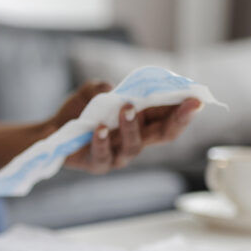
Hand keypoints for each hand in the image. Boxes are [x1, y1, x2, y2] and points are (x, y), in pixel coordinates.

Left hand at [47, 82, 201, 173]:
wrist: (53, 130)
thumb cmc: (79, 112)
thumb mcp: (91, 93)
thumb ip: (102, 87)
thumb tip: (112, 89)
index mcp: (142, 121)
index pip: (169, 116)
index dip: (185, 108)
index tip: (198, 98)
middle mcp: (135, 139)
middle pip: (164, 134)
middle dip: (179, 119)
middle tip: (189, 104)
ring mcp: (118, 154)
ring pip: (134, 145)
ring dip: (132, 125)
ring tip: (126, 107)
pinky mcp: (97, 163)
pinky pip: (103, 156)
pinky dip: (101, 142)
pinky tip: (98, 129)